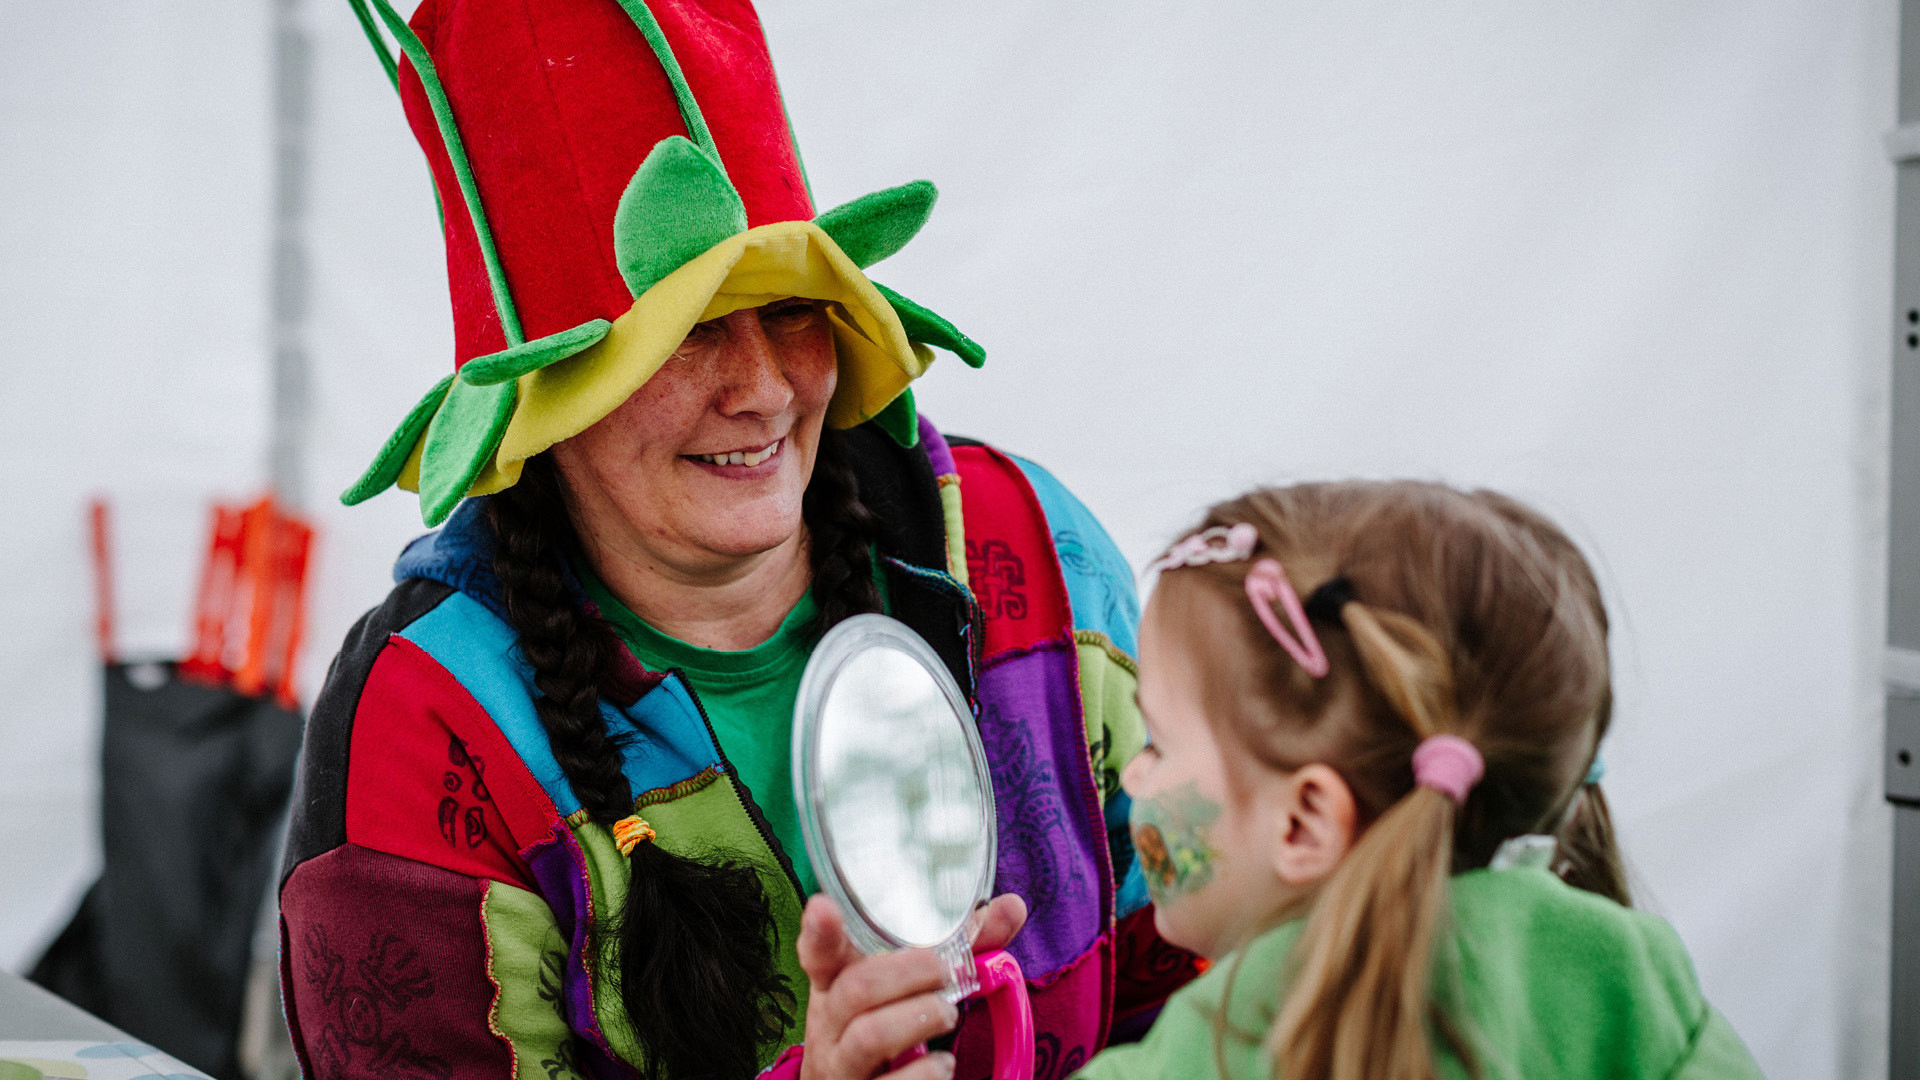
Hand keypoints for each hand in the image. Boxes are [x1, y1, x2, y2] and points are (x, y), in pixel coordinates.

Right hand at [796, 894, 1028, 1079]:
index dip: (820, 932)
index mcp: (836, 983)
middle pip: (856, 989)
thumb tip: (1012, 906)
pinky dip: (924, 1073)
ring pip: (869, 1036)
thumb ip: (961, 946)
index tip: (824, 907)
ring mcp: (841, 1065)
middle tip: (945, 972)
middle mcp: (830, 1024)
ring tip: (947, 1013)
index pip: (819, 952)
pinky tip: (943, 1065)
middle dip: (909, 973)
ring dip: (919, 1018)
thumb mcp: (907, 986)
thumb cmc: (885, 1023)